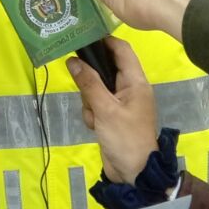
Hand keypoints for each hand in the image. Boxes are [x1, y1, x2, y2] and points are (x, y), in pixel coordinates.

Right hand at [66, 36, 157, 182]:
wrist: (134, 173)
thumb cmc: (125, 138)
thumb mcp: (105, 109)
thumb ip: (88, 83)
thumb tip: (72, 60)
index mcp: (136, 82)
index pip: (122, 50)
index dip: (105, 40)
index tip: (83, 35)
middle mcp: (130, 89)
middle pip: (104, 69)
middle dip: (90, 79)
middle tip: (81, 86)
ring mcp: (121, 103)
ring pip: (96, 88)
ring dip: (90, 101)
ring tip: (94, 116)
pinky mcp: (112, 116)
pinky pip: (96, 104)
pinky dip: (92, 113)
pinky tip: (95, 126)